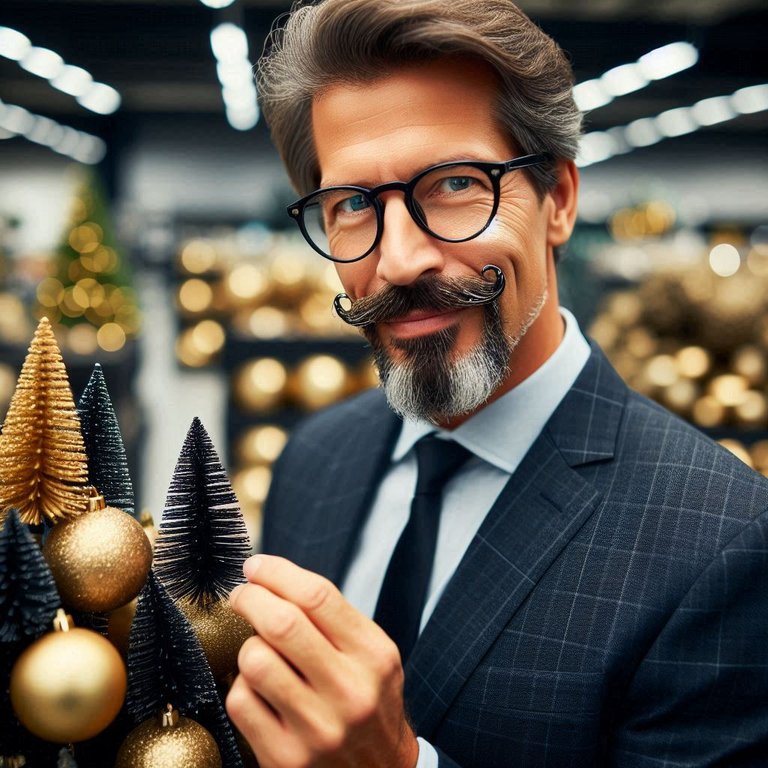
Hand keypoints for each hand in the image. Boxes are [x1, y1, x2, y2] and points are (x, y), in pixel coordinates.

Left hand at [227, 555, 419, 767]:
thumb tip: (272, 578)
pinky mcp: (285, 758)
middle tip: (241, 594)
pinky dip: (242, 685)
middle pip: (282, 624)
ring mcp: (317, 729)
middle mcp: (349, 692)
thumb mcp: (373, 654)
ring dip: (249, 646)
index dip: (277, 573)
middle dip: (250, 597)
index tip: (256, 566)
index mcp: (373, 656)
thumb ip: (333, 618)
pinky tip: (259, 687)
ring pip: (255, 661)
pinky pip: (241, 701)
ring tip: (259, 649)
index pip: (317, 596)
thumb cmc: (370, 700)